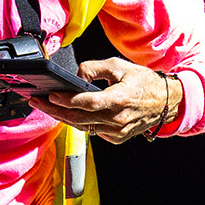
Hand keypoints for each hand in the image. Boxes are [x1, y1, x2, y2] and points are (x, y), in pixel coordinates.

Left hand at [39, 58, 180, 145]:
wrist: (167, 103)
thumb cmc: (144, 82)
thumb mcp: (119, 65)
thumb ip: (94, 68)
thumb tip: (75, 77)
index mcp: (121, 99)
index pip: (89, 102)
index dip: (68, 100)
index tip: (51, 95)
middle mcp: (118, 119)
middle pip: (79, 118)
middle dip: (54, 109)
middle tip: (36, 101)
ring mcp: (117, 132)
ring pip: (83, 127)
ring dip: (62, 117)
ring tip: (45, 106)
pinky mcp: (116, 138)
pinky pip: (92, 131)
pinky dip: (78, 122)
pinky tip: (65, 113)